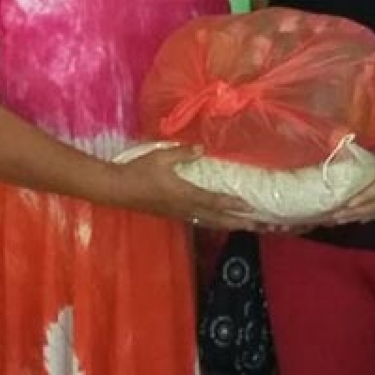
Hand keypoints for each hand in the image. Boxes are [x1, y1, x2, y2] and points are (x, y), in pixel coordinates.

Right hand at [112, 146, 255, 229]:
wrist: (117, 189)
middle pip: (217, 218)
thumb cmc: (138, 171)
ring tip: (244, 226)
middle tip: (257, 224)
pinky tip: (216, 222)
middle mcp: (185, 207)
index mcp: (185, 193)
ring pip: (208, 222)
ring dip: (228, 225)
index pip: (215, 201)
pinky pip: (198, 221)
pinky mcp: (172, 214)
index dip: (233, 204)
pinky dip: (212, 223)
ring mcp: (179, 213)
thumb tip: (202, 148)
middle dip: (238, 221)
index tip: (250, 206)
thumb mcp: (160, 157)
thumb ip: (182, 152)